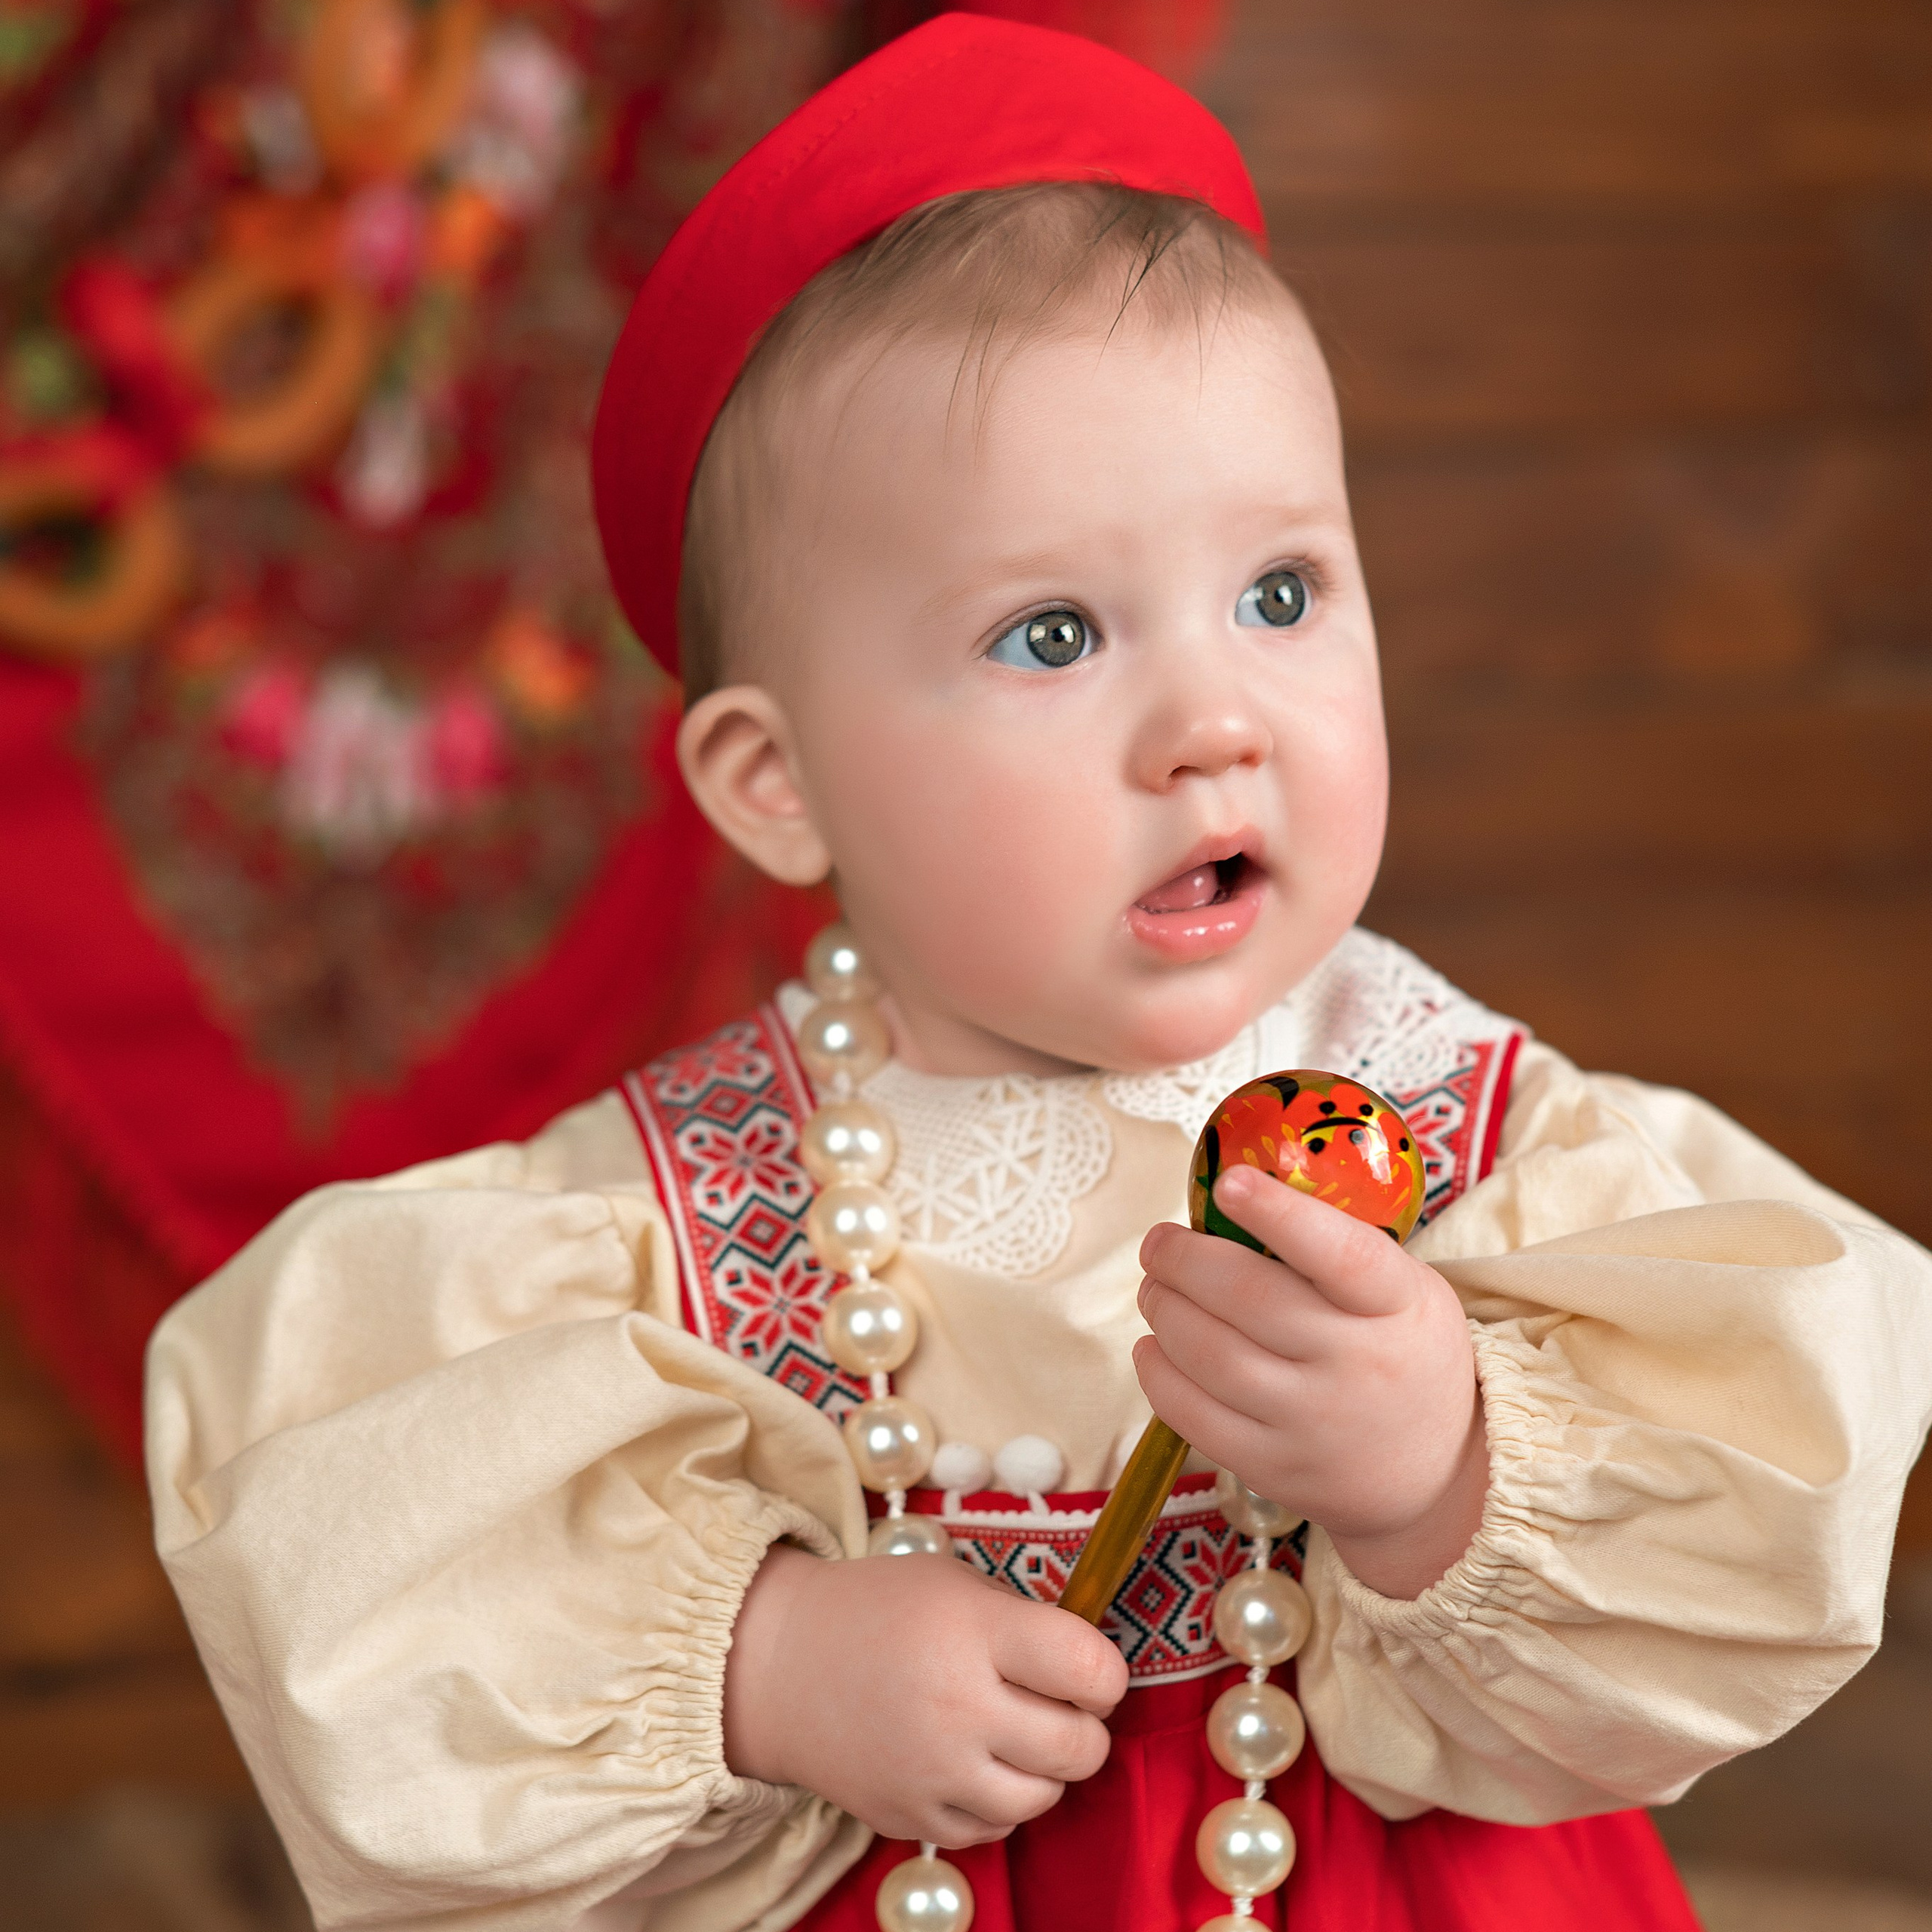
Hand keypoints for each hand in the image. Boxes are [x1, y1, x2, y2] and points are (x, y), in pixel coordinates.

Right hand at [721, 1544, 1126, 1845]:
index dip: (1106, 1672)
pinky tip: (976, 1762)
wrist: (782, 1664)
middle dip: (1087, 1726)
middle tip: (1063, 1705)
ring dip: (1047, 1770)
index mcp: (975, 1633)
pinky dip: (998, 1801)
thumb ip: (1023, 1623)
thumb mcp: (954, 1583)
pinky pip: (992, 1829)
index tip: (1090, 1668)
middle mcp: (958, 1708)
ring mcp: (933, 1773)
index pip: (1088, 1669)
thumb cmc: (878, 1610)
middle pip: (1078, 1747)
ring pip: (1042, 1799)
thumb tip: (1087, 1668)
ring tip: (1019, 1736)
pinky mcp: (910, 1818)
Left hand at [1135, 1165, 1487, 1598]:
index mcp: (1396, 1304)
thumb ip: (1335, 1248)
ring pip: (1209, 1355)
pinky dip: (1158, 1371)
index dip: (1280, 1213)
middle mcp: (1358, 1364)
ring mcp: (1314, 1422)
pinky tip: (1154, 1346)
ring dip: (1163, 1310)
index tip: (1230, 1181)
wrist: (1437, 1473)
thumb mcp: (1405, 1290)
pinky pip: (1193, 1416)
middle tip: (1159, 1244)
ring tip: (1155, 1290)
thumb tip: (1232, 1193)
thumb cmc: (1402, 1351)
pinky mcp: (1275, 1468)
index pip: (1341, 1253)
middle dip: (1181, 1260)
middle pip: (1247, 1298)